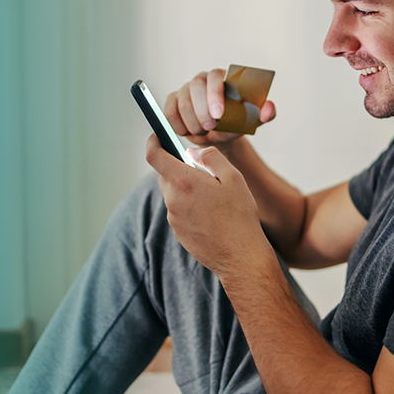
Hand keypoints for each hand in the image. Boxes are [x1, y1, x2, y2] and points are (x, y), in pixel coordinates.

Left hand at [145, 137, 270, 277]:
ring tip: (213, 197)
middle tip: (202, 171)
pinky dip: (189, 206)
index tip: (157, 136)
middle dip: (178, 167)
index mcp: (183, 182)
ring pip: (173, 194)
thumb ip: (210, 158)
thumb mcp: (232, 178)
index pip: (154, 156)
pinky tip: (212, 215)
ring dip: (186, 189)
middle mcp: (172, 200)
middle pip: (165, 175)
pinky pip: (179, 211)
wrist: (241, 257)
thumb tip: (191, 152)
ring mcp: (173, 218)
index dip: (153, 142)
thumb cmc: (240, 216)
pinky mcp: (178, 232)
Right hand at [164, 68, 277, 147]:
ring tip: (203, 132)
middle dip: (202, 110)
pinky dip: (179, 125)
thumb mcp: (251, 121)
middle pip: (195, 86)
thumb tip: (269, 108)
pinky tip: (189, 131)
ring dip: (192, 121)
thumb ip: (263, 114)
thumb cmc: (234, 125)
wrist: (218, 137)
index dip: (215, 93)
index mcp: (223, 79)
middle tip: (210, 128)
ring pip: (182, 101)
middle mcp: (203, 80)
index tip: (219, 114)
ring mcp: (185, 90)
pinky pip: (170, 111)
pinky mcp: (173, 101)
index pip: (216, 76)